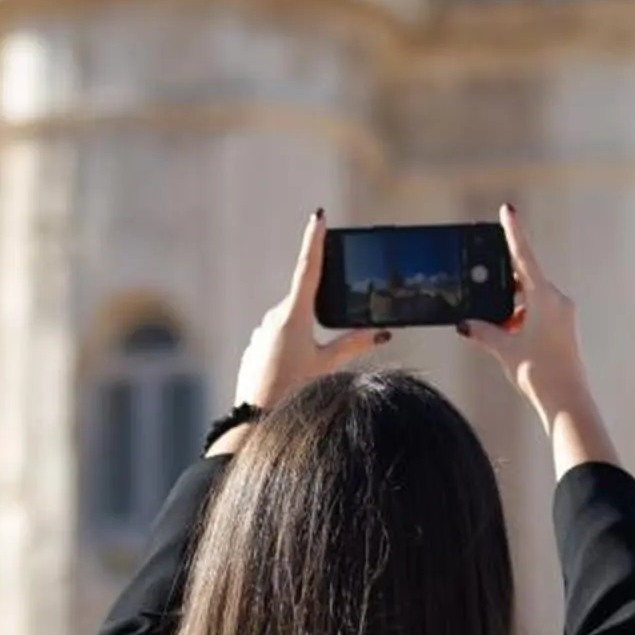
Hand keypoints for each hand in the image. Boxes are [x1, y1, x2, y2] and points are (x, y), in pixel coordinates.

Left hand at [217, 211, 386, 450]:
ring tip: (301, 372)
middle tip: (317, 350)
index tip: (319, 217)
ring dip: (303, 337)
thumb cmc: (294, 390)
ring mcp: (261, 330)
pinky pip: (277, 338)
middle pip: (304, 302)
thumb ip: (353, 344)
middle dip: (317, 317)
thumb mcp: (327, 366)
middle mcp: (274, 316)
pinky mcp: (255, 345)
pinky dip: (289, 349)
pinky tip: (289, 375)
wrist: (255, 417)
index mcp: (295, 315)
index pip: (309, 268)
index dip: (315, 241)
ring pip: (291, 322)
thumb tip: (379, 331)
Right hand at [462, 203, 616, 473]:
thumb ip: (483, 332)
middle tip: (483, 288)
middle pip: (524, 280)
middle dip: (502, 286)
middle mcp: (557, 301)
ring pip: (529, 300)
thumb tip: (465, 324)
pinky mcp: (563, 330)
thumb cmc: (540, 373)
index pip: (524, 257)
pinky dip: (519, 320)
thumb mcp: (505, 350)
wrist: (567, 402)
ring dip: (510, 309)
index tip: (508, 209)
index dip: (513, 232)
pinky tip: (507, 338)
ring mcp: (562, 315)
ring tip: (496, 329)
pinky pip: (536, 314)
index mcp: (544, 298)